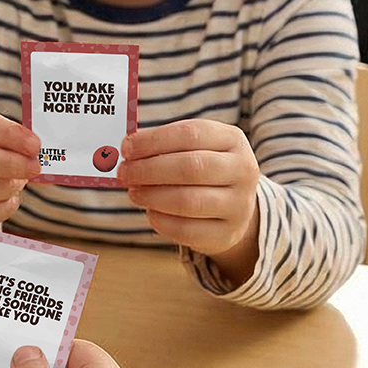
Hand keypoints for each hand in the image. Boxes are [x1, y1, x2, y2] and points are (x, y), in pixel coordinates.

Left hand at [117, 119, 259, 284]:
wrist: (236, 206)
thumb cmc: (205, 169)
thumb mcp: (196, 147)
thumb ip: (165, 144)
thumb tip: (128, 148)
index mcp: (232, 140)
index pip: (190, 134)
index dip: (153, 140)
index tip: (126, 148)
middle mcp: (242, 171)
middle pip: (190, 167)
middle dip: (148, 170)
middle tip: (124, 173)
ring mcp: (239, 205)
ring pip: (188, 201)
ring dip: (152, 196)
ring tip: (134, 192)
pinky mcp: (227, 233)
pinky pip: (187, 230)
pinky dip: (161, 221)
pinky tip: (150, 212)